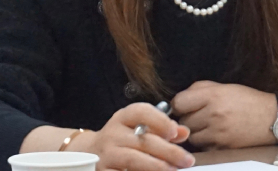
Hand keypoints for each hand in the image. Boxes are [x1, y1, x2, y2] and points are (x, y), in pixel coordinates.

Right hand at [71, 103, 193, 170]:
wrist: (90, 154)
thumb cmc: (122, 140)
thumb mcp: (138, 128)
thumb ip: (162, 129)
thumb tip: (183, 132)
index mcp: (123, 117)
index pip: (140, 112)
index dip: (159, 120)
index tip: (175, 132)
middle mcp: (113, 133)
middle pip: (143, 140)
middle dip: (168, 151)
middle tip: (187, 160)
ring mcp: (107, 154)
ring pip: (133, 159)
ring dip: (156, 166)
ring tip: (173, 170)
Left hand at [171, 82, 277, 149]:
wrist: (270, 118)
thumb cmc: (247, 100)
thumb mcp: (224, 87)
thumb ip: (200, 89)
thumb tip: (180, 98)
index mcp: (212, 95)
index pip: (179, 102)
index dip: (178, 104)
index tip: (182, 106)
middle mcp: (213, 114)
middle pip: (183, 121)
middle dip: (186, 119)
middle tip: (196, 116)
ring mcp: (218, 133)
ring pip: (191, 137)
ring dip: (195, 132)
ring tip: (206, 126)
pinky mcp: (222, 148)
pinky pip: (203, 147)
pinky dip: (205, 143)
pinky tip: (214, 135)